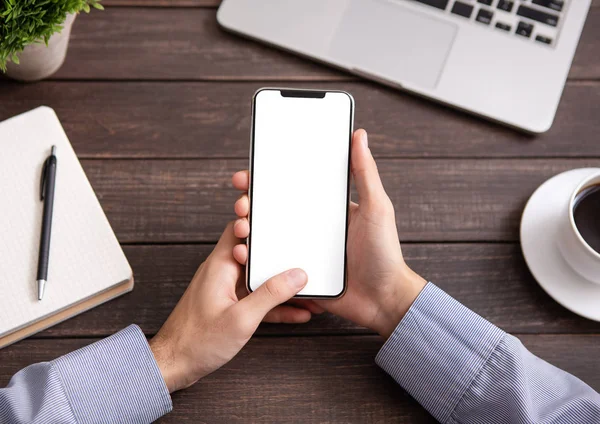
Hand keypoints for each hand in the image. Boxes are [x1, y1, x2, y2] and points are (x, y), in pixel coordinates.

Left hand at [149, 222, 316, 392]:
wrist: (174, 365)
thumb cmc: (197, 341)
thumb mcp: (241, 319)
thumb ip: (270, 295)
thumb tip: (296, 276)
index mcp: (220, 265)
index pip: (239, 229)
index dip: (258, 220)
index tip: (281, 218)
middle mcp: (221, 271)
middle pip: (254, 252)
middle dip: (280, 254)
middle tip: (304, 255)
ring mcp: (224, 288)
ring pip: (258, 277)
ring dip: (281, 284)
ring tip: (307, 290)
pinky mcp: (227, 305)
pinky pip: (255, 298)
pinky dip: (273, 303)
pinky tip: (296, 311)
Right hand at [231, 129, 426, 338]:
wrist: (383, 300)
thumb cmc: (384, 253)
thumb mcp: (376, 208)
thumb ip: (365, 173)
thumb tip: (359, 135)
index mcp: (325, 209)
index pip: (291, 187)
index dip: (266, 179)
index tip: (248, 174)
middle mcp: (310, 227)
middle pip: (271, 211)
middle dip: (248, 204)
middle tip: (241, 204)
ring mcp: (302, 251)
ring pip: (266, 237)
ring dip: (247, 231)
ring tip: (241, 230)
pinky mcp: (297, 274)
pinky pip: (271, 265)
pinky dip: (255, 259)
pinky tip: (244, 255)